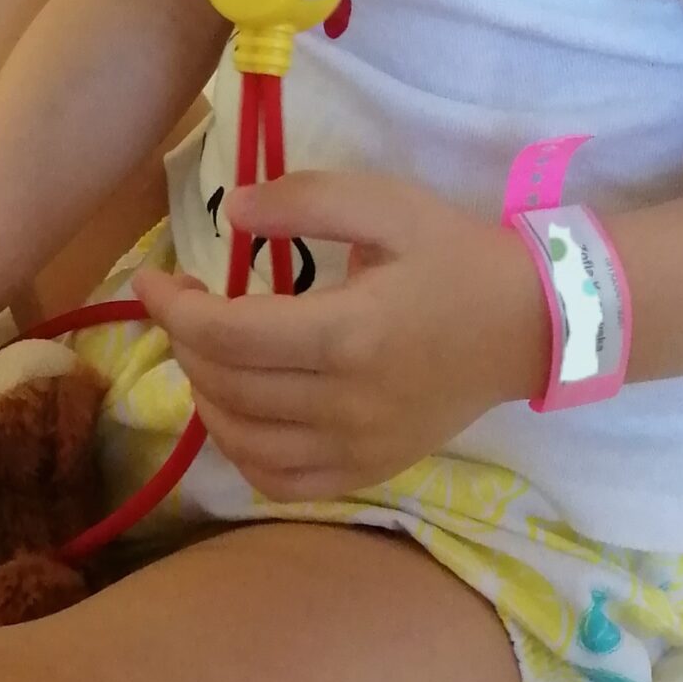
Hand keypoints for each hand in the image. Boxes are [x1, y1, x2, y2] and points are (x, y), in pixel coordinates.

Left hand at [133, 170, 548, 501]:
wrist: (531, 323)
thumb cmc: (456, 255)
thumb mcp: (386, 204)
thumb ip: (306, 199)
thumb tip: (234, 211)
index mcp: (349, 333)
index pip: (227, 333)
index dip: (172, 307)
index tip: (151, 279)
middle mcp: (348, 403)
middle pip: (226, 385)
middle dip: (183, 341)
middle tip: (183, 303)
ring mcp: (359, 447)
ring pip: (243, 440)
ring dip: (204, 395)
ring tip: (205, 352)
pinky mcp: (370, 470)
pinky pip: (281, 482)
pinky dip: (241, 452)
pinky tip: (237, 412)